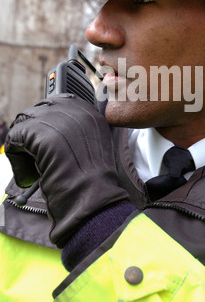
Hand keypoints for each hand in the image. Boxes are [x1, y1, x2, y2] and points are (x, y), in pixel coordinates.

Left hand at [5, 94, 128, 247]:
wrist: (92, 200)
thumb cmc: (92, 185)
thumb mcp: (92, 150)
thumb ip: (76, 135)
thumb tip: (50, 133)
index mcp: (91, 114)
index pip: (62, 102)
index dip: (48, 121)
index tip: (44, 140)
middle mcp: (77, 110)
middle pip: (40, 109)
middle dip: (33, 131)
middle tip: (34, 154)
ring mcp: (59, 119)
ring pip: (25, 121)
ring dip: (24, 144)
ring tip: (32, 167)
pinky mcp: (40, 131)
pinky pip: (15, 137)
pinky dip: (15, 156)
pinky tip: (29, 173)